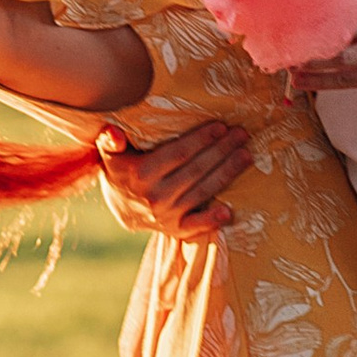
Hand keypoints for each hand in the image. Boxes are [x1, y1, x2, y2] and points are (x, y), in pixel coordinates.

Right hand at [94, 116, 250, 238]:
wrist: (122, 210)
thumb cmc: (122, 172)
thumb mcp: (111, 154)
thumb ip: (110, 141)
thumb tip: (113, 133)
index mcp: (142, 174)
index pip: (178, 153)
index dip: (201, 139)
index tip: (221, 126)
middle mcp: (156, 196)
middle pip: (196, 169)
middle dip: (222, 150)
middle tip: (241, 135)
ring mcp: (167, 215)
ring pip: (202, 191)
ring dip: (227, 173)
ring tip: (246, 156)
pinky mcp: (176, 230)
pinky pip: (196, 226)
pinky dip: (212, 220)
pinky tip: (229, 211)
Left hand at [291, 0, 356, 94]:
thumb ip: (355, 3)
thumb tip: (302, 5)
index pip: (346, 3)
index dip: (315, 10)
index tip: (287, 13)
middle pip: (343, 30)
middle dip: (310, 37)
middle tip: (282, 40)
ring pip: (343, 58)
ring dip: (311, 62)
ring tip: (286, 63)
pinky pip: (348, 80)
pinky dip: (321, 81)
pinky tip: (300, 81)